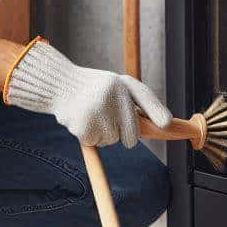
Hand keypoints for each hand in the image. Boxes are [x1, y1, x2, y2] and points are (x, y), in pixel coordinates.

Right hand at [5, 40, 172, 147]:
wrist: (60, 85)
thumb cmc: (96, 88)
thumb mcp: (118, 86)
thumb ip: (140, 104)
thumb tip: (164, 125)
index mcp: (123, 84)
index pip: (145, 99)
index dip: (156, 112)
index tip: (166, 124)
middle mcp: (111, 97)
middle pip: (131, 136)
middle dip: (123, 133)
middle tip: (109, 116)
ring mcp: (97, 113)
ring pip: (112, 141)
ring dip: (104, 133)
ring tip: (93, 113)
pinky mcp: (84, 128)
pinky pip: (96, 142)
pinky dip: (90, 136)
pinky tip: (83, 119)